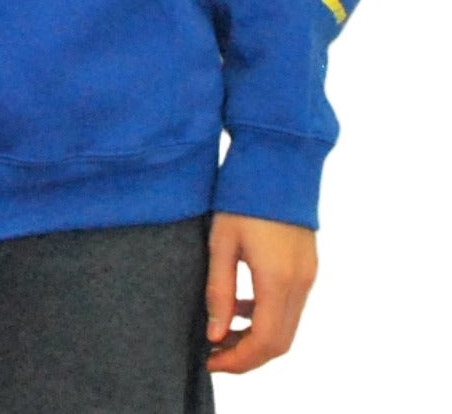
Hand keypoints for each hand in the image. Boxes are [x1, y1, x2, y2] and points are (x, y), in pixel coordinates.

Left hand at [204, 211, 317, 373]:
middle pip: (280, 342)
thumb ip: (220, 291)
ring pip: (287, 326)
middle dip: (247, 355)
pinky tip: (241, 305)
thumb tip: (215, 334)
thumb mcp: (222, 242)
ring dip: (257, 337)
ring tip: (222, 331)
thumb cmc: (243, 195)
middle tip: (214, 352)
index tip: (210, 359)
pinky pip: (291, 305)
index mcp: (278, 279)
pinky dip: (267, 316)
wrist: (278, 158)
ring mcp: (308, 274)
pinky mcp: (308, 265)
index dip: (238, 360)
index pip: (265, 342)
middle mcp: (300, 283)